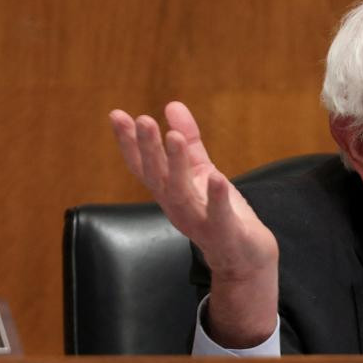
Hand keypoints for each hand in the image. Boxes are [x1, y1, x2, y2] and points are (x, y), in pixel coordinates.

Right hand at [109, 101, 278, 346]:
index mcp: (170, 192)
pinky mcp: (225, 232)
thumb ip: (189, 142)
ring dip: (176, 165)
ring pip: (180, 193)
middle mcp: (177, 207)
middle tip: (142, 120)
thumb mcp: (202, 172)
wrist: (245, 258)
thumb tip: (172, 104)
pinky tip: (216, 176)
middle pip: (157, 177)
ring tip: (174, 137)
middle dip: (149, 149)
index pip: (143, 166)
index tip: (117, 115)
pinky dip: (216, 197)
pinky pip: (218, 215)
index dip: (129, 142)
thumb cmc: (220, 213)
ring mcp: (199, 221)